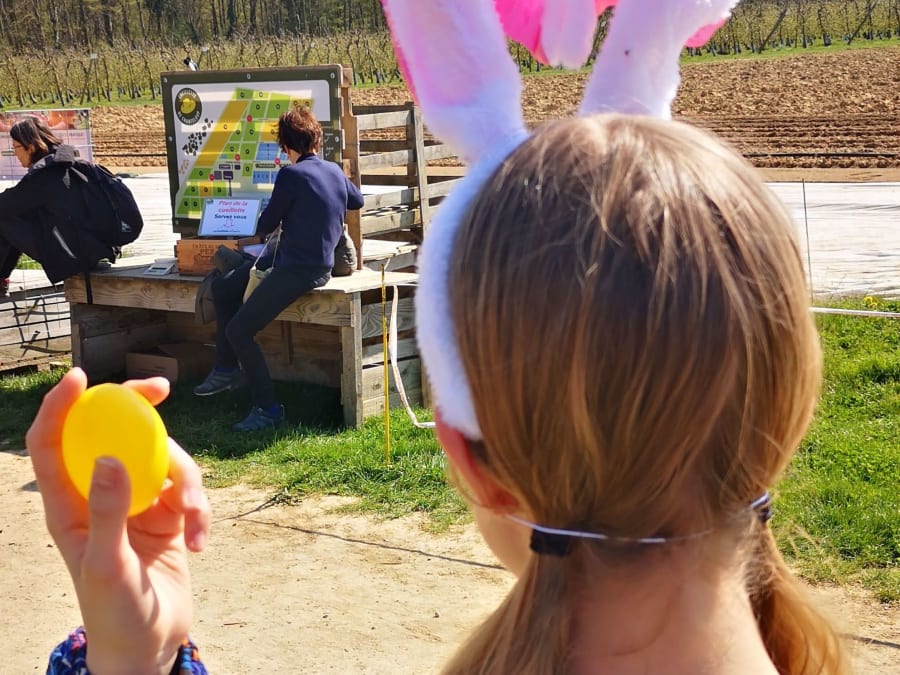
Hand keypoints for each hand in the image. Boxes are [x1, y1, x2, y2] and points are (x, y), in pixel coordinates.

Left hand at [27, 368, 210, 674]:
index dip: (61, 407)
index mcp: (69, 505)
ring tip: (195, 521)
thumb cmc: (114, 612)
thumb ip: (108, 511)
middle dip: (138, 409)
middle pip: (115, 434)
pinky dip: (201, 511)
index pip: (53, 444)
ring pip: (164, 460)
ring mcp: (137, 502)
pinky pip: (189, 491)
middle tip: (162, 389)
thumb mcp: (106, 565)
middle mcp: (102, 495)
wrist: (152, 644)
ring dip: (188, 484)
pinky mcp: (169, 514)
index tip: (82, 377)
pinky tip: (202, 541)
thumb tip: (112, 456)